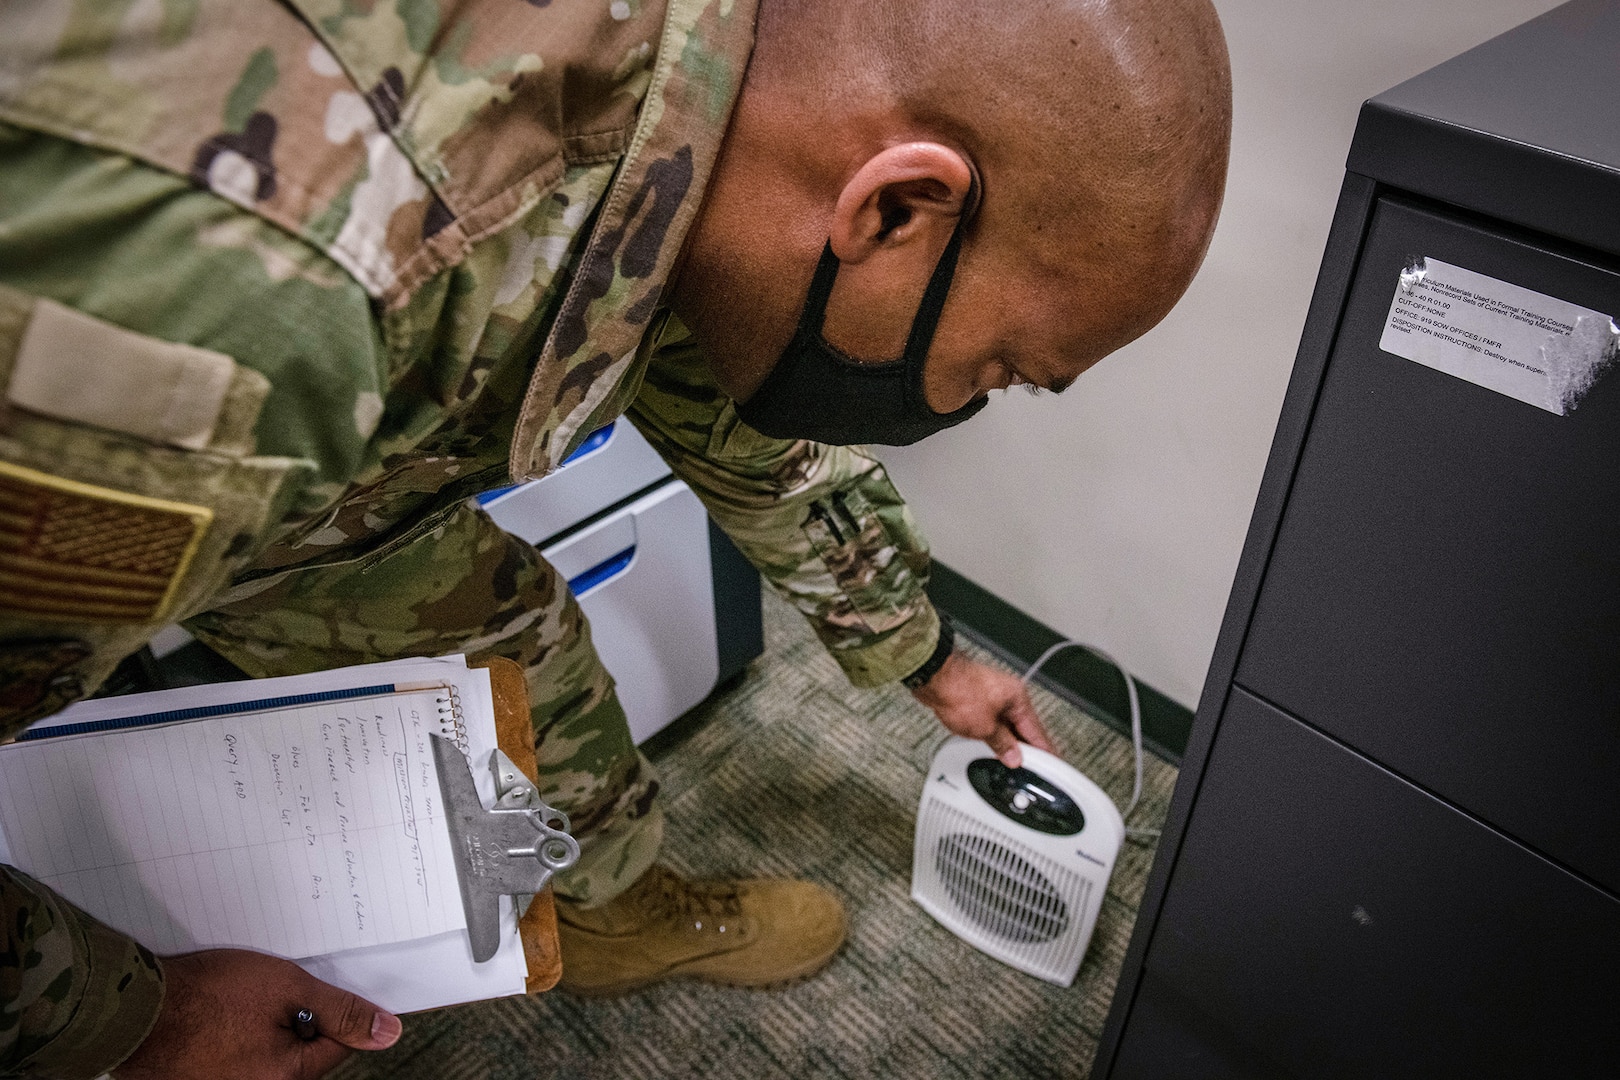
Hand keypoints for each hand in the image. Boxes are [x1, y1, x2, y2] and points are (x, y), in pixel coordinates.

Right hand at [113, 948, 401, 1079]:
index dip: (335, 1012)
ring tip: (242, 999)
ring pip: (269, 1052)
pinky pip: (238, 1056)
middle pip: (303, 1053)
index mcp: (286, 1079)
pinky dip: (238, 1034)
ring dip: (266, 1026)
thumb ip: (341, 1011)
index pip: (337, 1046)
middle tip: (274, 990)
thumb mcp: (288, 989)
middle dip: (298, 1018)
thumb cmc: (207, 996)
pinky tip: (222, 1014)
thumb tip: (388, 1031)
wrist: (133, 1006)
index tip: (320, 992)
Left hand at [909, 652, 1054, 767]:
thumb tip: (1013, 756)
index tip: (1052, 764)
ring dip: (1007, 742)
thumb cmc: (959, 691)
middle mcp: (1008, 695)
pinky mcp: (978, 700)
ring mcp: (992, 696)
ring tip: (1008, 760)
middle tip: (1028, 767)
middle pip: (1023, 728)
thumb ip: (1002, 744)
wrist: (933, 677)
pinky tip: (992, 745)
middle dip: (1024, 748)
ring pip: (1006, 726)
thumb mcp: (985, 728)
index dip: (1044, 751)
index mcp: (1018, 699)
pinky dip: (994, 734)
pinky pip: (992, 722)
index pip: (1037, 731)